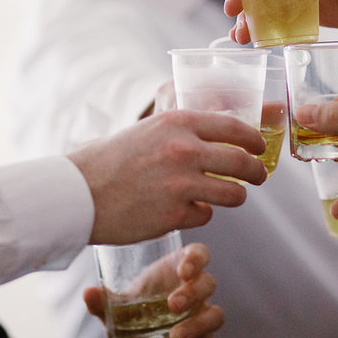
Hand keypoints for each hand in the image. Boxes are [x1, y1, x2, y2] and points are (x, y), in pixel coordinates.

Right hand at [68, 109, 266, 244]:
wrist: (78, 193)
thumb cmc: (111, 160)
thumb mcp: (150, 131)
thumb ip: (183, 133)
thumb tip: (221, 139)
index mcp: (178, 123)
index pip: (234, 127)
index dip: (253, 139)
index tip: (259, 147)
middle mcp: (184, 150)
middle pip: (242, 162)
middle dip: (257, 172)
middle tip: (259, 177)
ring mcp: (181, 184)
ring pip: (233, 194)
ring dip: (236, 196)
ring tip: (230, 196)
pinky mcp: (175, 215)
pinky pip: (206, 215)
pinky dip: (200, 214)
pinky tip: (184, 209)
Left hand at [84, 243, 221, 337]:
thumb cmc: (131, 323)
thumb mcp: (114, 314)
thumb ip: (103, 303)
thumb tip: (89, 293)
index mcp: (175, 272)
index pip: (198, 254)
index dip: (197, 258)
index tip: (184, 269)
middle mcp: (194, 292)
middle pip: (208, 282)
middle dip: (193, 292)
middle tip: (173, 303)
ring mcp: (201, 317)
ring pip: (215, 314)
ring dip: (196, 324)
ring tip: (175, 335)